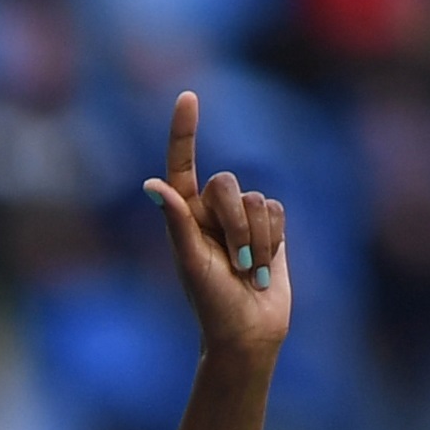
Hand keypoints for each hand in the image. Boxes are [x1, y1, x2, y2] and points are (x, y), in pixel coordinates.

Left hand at [145, 90, 288, 364]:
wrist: (249, 333)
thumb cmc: (212, 306)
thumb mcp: (191, 264)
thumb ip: (177, 222)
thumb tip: (152, 185)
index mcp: (184, 219)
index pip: (183, 166)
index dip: (184, 132)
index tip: (188, 96)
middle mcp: (211, 213)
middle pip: (227, 183)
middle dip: (235, 224)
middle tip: (235, 263)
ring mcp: (242, 218)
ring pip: (256, 199)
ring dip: (256, 240)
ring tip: (247, 271)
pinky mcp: (270, 226)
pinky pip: (277, 210)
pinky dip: (274, 240)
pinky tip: (264, 267)